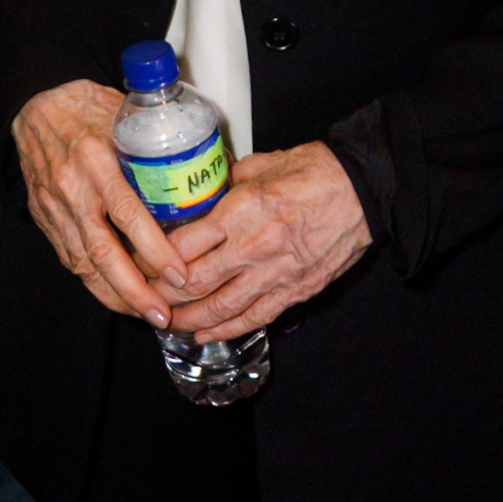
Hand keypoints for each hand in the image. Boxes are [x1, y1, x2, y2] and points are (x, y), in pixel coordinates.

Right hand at [13, 80, 177, 323]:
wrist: (33, 106)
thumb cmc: (86, 107)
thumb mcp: (125, 114)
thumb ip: (160, 143)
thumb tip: (213, 167)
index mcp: (96, 157)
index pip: (127, 212)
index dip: (154, 248)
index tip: (179, 273)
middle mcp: (72, 187)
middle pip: (103, 251)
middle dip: (135, 290)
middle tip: (162, 314)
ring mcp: (54, 206)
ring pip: (84, 263)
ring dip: (115, 295)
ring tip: (145, 315)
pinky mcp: (44, 218)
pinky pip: (70, 258)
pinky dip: (94, 282)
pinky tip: (116, 296)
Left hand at [151, 141, 370, 340]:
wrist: (361, 192)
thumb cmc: (313, 172)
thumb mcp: (259, 166)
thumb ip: (225, 184)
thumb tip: (199, 193)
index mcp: (240, 210)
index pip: (182, 244)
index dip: (154, 258)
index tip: (140, 260)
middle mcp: (253, 246)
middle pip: (194, 282)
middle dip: (164, 294)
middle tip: (146, 295)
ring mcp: (274, 273)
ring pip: (220, 307)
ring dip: (189, 319)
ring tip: (169, 322)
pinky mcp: (294, 291)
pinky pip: (254, 317)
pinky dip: (226, 330)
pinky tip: (206, 335)